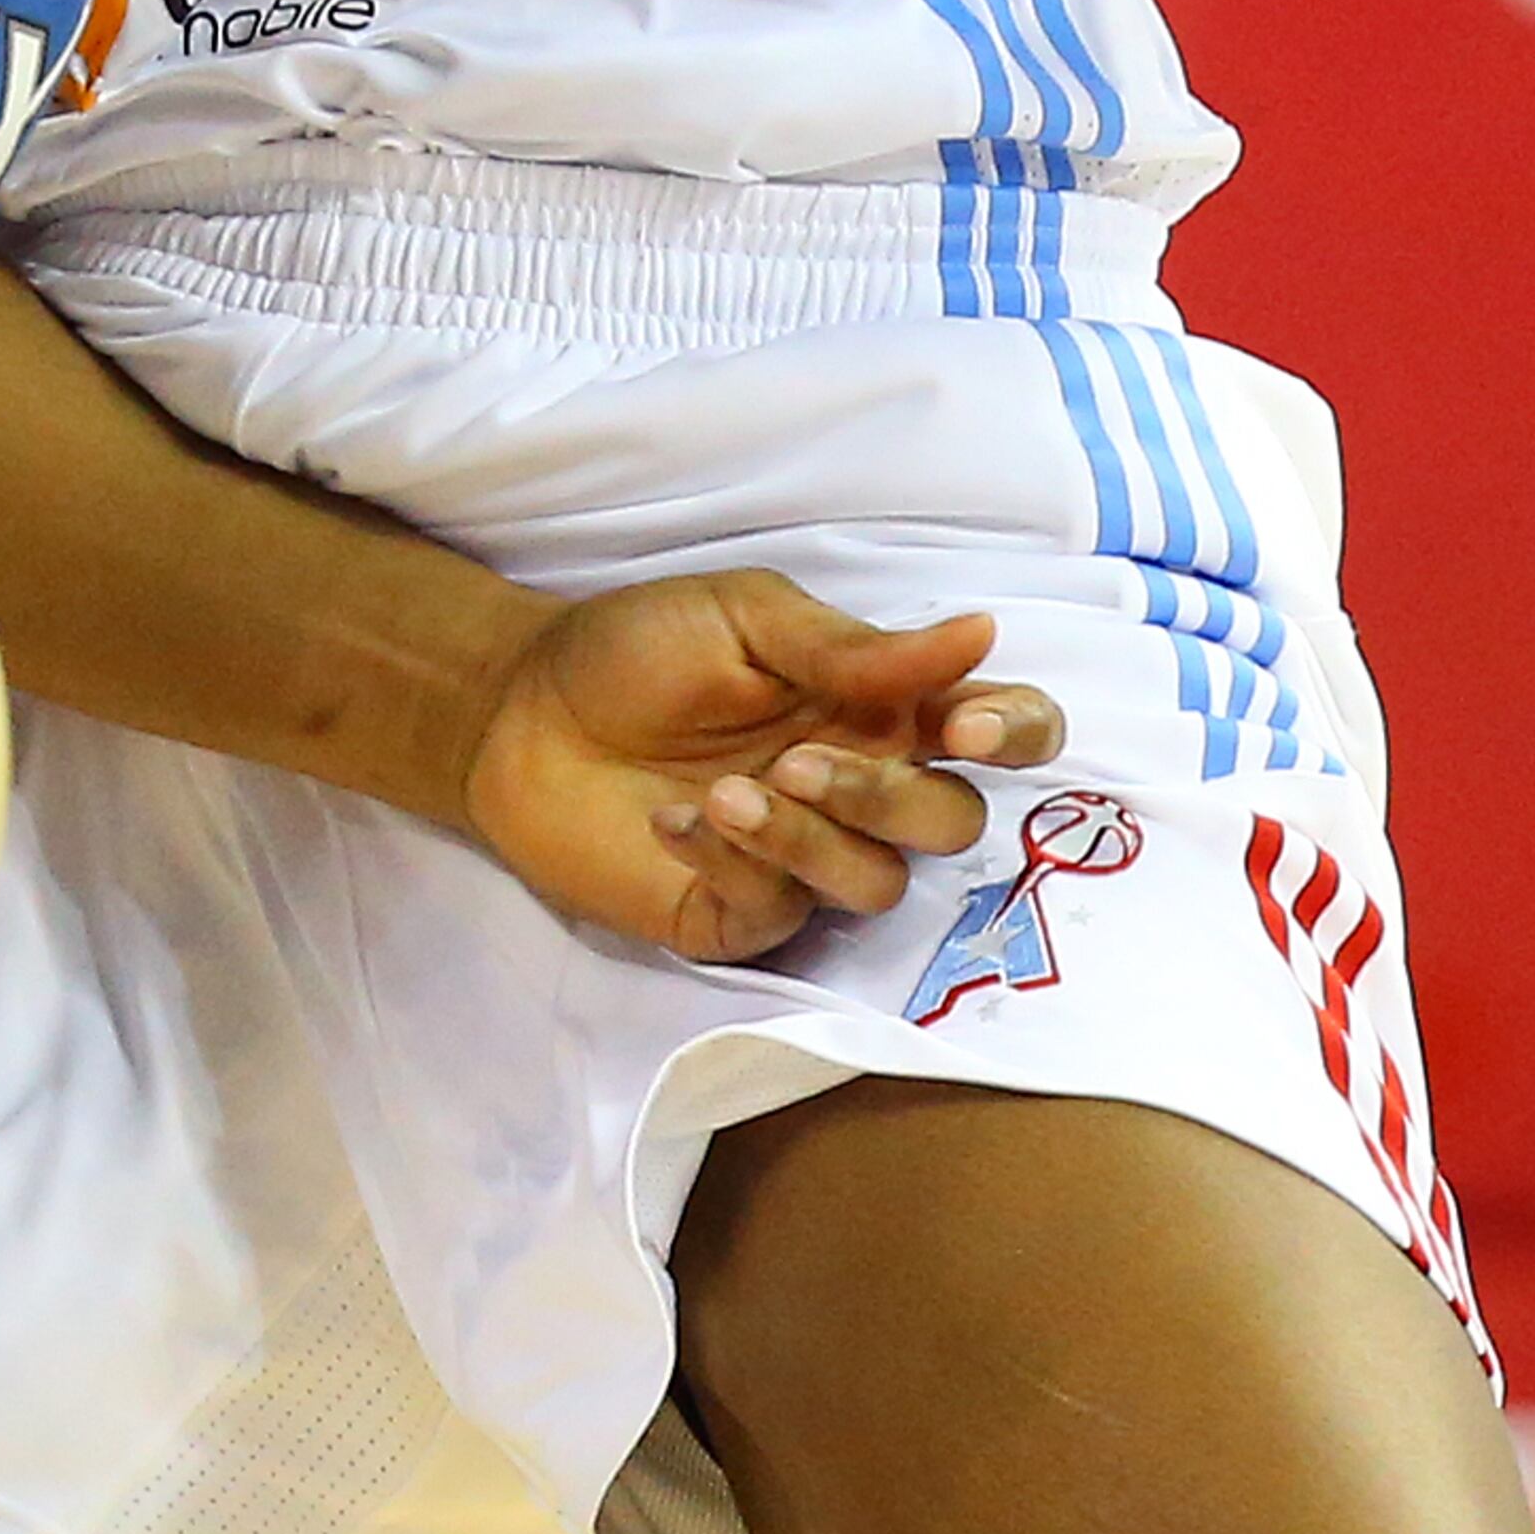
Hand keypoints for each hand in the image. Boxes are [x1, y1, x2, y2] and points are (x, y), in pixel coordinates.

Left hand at [459, 571, 1064, 964]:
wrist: (518, 709)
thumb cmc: (637, 650)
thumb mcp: (743, 617)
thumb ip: (853, 646)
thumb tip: (979, 633)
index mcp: (881, 709)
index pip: (1002, 733)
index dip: (1016, 735)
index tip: (968, 728)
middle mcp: (861, 792)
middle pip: (950, 824)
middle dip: (890, 798)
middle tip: (798, 762)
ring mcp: (802, 862)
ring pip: (873, 884)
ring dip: (809, 840)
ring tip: (726, 792)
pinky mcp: (736, 915)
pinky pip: (777, 916)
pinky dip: (732, 865)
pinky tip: (672, 819)